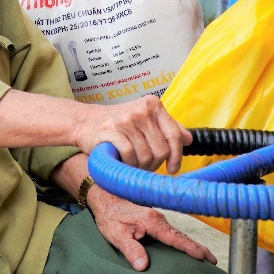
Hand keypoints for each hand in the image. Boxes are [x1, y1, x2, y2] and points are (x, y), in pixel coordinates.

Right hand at [73, 96, 190, 173]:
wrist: (84, 121)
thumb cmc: (117, 124)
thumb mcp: (144, 120)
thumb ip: (166, 128)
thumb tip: (189, 139)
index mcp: (153, 105)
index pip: (174, 134)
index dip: (177, 156)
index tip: (173, 169)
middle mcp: (141, 110)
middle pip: (160, 149)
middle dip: (154, 164)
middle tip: (144, 166)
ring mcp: (126, 120)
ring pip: (145, 156)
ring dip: (139, 166)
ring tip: (131, 163)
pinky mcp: (111, 131)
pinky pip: (129, 155)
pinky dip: (127, 164)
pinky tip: (122, 161)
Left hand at [87, 185, 216, 270]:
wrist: (103, 194)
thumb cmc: (109, 213)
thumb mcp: (115, 233)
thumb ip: (131, 249)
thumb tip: (143, 266)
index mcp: (152, 221)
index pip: (175, 238)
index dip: (190, 248)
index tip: (204, 256)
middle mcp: (157, 218)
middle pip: (181, 236)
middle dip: (197, 248)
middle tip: (212, 260)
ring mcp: (156, 217)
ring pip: (176, 233)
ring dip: (190, 244)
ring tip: (204, 256)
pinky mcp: (152, 219)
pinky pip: (170, 231)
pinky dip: (181, 239)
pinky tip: (184, 246)